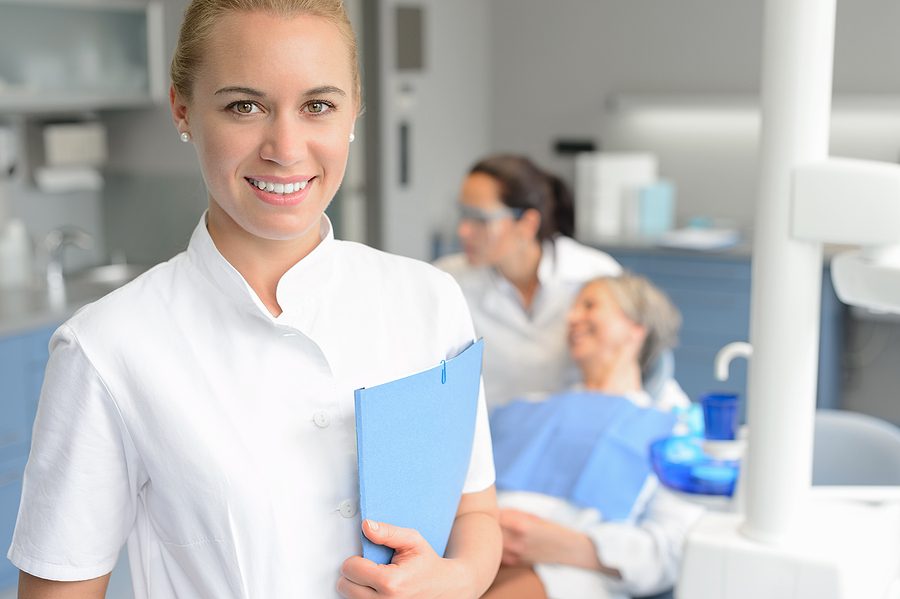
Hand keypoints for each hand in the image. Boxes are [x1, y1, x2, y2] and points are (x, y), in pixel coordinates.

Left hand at [337, 519, 474, 597]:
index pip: (350, 569)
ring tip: (375, 580)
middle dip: (354, 573)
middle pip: (344, 586)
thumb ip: (388, 532)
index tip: (367, 557)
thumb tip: (366, 526)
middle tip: (371, 568)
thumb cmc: (427, 563)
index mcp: (391, 582)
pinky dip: (363, 596)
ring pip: (348, 597)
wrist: (444, 587)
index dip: (356, 559)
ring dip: (357, 587)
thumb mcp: (412, 540)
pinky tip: (376, 590)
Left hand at [499, 509, 606, 572]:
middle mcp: (516, 541)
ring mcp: (515, 554)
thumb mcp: (532, 516)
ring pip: (493, 544)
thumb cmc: (549, 528)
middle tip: (489, 517)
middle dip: (488, 523)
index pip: (494, 515)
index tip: (490, 507)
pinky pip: (498, 554)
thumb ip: (513, 514)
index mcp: (521, 525)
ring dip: (491, 536)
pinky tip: (501, 541)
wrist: (565, 549)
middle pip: (490, 531)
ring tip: (496, 529)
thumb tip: (495, 510)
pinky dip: (496, 547)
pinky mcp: (515, 563)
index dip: (491, 510)